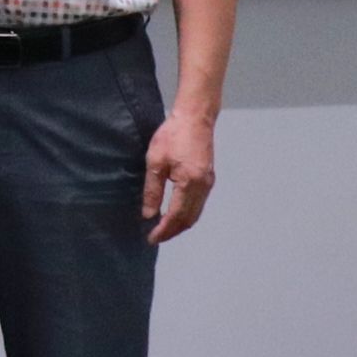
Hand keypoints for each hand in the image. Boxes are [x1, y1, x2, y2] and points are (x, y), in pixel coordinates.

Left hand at [142, 112, 216, 243]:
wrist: (195, 118)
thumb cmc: (172, 136)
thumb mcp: (155, 162)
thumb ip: (152, 190)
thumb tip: (148, 214)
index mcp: (190, 183)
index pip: (176, 216)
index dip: (164, 230)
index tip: (151, 238)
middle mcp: (203, 187)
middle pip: (189, 219)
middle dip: (173, 231)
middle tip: (155, 238)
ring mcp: (208, 183)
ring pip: (196, 213)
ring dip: (180, 224)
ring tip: (163, 229)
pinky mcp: (208, 178)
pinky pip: (199, 204)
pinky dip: (187, 214)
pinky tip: (175, 214)